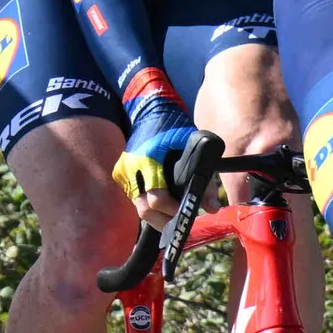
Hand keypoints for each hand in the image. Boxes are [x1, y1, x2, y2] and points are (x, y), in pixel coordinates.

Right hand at [112, 100, 203, 220]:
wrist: (150, 112)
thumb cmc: (175, 130)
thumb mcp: (193, 149)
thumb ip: (204, 179)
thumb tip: (212, 208)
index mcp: (149, 161)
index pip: (156, 199)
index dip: (172, 211)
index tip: (184, 213)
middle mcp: (131, 169)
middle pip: (144, 210)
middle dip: (163, 220)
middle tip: (179, 221)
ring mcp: (123, 173)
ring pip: (138, 207)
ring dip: (155, 215)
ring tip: (171, 214)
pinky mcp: (120, 174)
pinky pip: (134, 197)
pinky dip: (147, 204)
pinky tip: (160, 203)